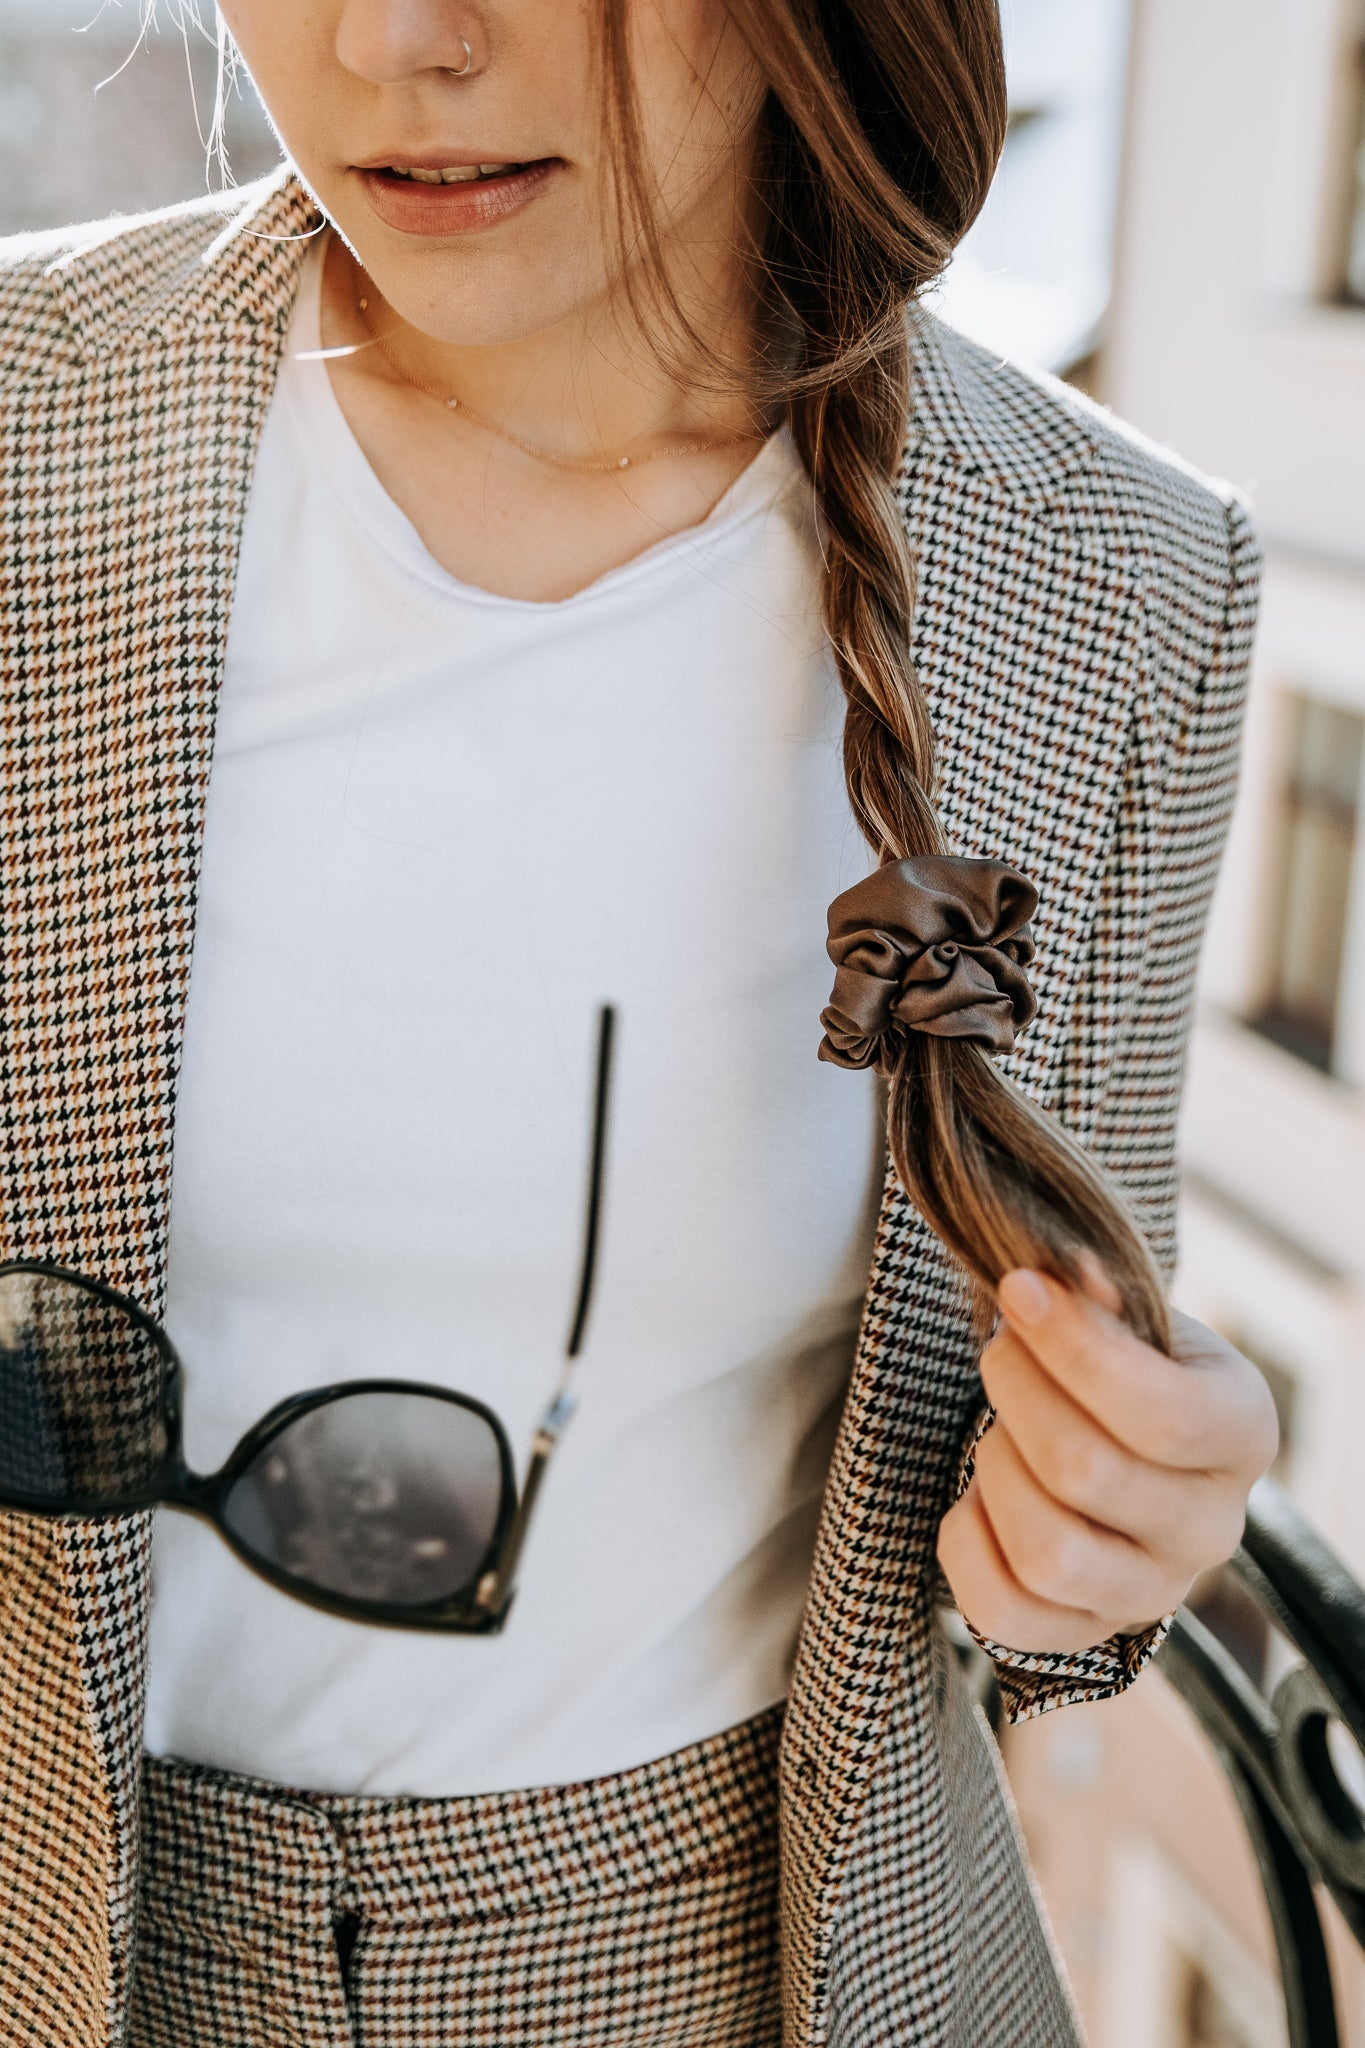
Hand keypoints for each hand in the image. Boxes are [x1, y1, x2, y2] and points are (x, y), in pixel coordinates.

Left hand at [936, 1268, 1279, 1655]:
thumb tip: (1064, 1277)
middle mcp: (1214, 1528)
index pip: (1163, 1413)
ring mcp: (1152, 1593)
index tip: (1017, 1291)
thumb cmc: (1124, 1369)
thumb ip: (1100, 1297)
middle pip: (1086, 1473)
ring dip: (994, 1469)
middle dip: (1017, 1392)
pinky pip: (1003, 1613)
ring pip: (1047, 1552)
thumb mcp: (1131, 1318)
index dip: (1072, 1348)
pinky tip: (976, 1496)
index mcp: (1242, 1433)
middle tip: (999, 1351)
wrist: (1118, 1439)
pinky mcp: (1083, 1636)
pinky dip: (966, 1542)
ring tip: (996, 1428)